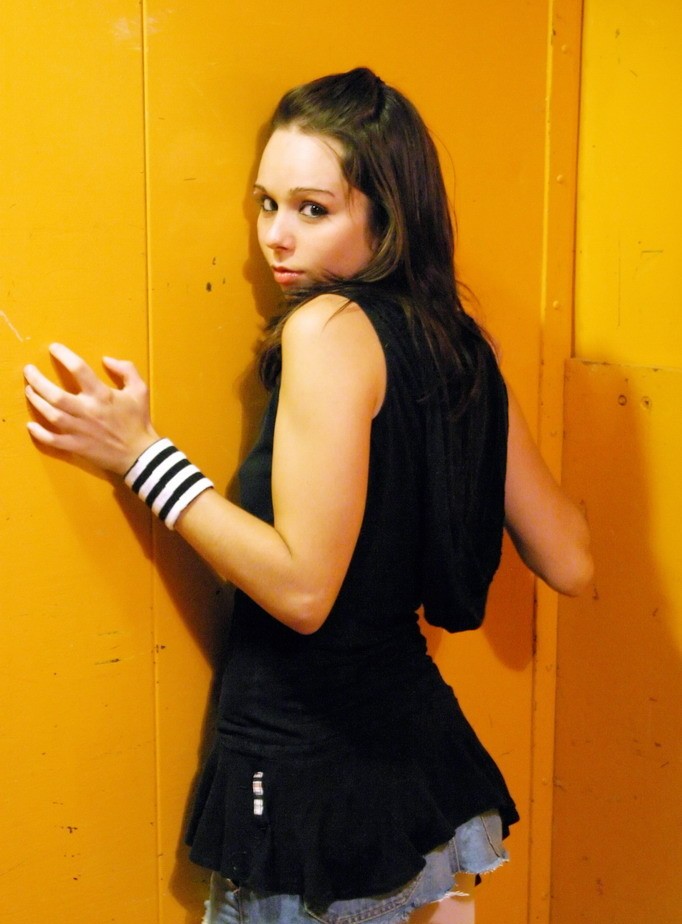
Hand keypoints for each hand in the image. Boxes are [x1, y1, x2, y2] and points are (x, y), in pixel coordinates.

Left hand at [24, 343, 159, 474]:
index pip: (79, 369)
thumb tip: (106, 359)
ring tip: (29, 391)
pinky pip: (53, 440)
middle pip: (55, 394)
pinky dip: (40, 433)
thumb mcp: (140, 390)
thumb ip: (126, 370)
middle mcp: (87, 410)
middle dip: (38, 381)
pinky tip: (30, 425)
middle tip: (28, 371)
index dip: (64, 355)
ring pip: (51, 415)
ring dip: (36, 402)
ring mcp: (80, 430)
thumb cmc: (139, 421)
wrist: (140, 454)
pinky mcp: (77, 446)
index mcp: (102, 395)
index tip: (53, 348)